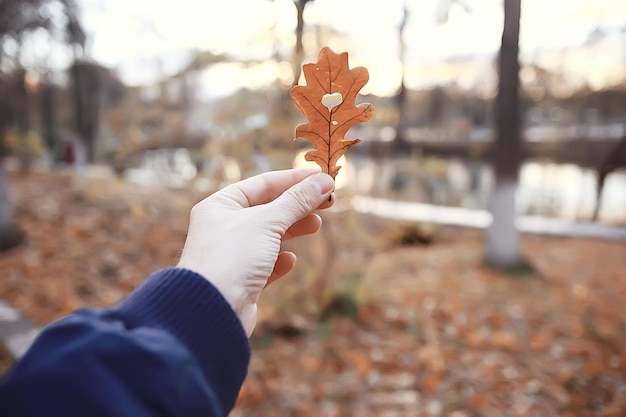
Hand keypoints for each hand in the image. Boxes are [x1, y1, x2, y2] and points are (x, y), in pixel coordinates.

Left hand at [177, 169, 334, 335]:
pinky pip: (265, 265)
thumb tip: (324, 182)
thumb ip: (297, 201)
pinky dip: (279, 260)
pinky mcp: (241, 281)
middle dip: (298, 204)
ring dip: (293, 229)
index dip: (294, 179)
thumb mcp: (267, 221)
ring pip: (269, 236)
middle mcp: (223, 227)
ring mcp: (232, 255)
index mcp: (221, 205)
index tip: (323, 177)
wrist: (212, 312)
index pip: (263, 184)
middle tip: (328, 202)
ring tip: (317, 225)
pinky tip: (290, 260)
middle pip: (268, 208)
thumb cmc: (232, 258)